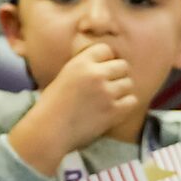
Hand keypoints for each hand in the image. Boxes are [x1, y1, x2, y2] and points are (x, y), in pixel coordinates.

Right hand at [29, 41, 144, 154]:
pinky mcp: (113, 111)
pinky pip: (132, 101)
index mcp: (80, 63)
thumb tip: (102, 66)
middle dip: (117, 75)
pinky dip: (125, 105)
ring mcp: (106, 93)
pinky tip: (114, 109)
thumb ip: (83, 68)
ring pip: (128, 83)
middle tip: (108, 86)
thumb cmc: (51, 106)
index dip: (106, 60)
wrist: (48, 130)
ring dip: (121, 91)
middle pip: (123, 66)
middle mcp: (95, 74)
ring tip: (110, 99)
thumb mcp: (64, 76)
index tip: (101, 70)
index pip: (106, 50)